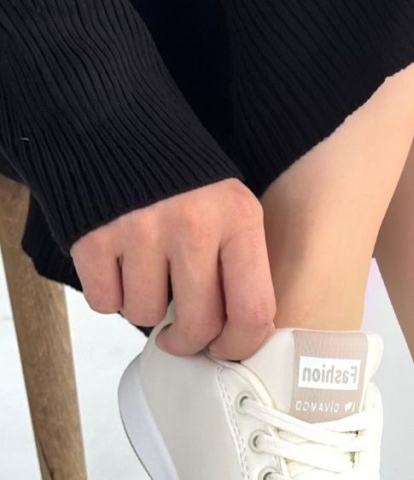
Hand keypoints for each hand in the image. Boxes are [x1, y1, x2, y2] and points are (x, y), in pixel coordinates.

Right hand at [70, 178, 276, 360]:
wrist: (118, 131)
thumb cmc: (183, 183)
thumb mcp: (230, 209)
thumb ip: (238, 265)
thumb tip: (233, 338)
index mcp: (239, 219)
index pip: (253, 310)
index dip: (239, 343)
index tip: (225, 348)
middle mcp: (194, 226)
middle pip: (198, 324)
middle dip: (187, 340)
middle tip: (179, 331)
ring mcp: (141, 231)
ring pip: (145, 316)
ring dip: (145, 307)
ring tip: (147, 271)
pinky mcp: (94, 238)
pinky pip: (105, 303)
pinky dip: (109, 293)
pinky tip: (118, 262)